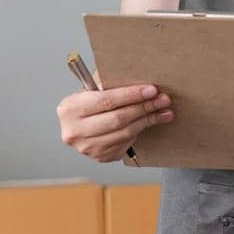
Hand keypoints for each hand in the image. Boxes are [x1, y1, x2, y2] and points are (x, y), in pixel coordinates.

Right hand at [57, 83, 172, 162]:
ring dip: (147, 120)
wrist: (76, 126)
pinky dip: (140, 130)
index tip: (151, 89)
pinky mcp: (100, 157)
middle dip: (144, 107)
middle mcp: (75, 131)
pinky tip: (151, 121)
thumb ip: (107, 83)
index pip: (105, 100)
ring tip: (163, 111)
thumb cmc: (87, 103)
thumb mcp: (90, 89)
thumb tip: (138, 76)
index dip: (131, 95)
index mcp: (70, 109)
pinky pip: (126, 142)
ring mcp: (87, 147)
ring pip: (125, 132)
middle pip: (117, 119)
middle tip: (162, 99)